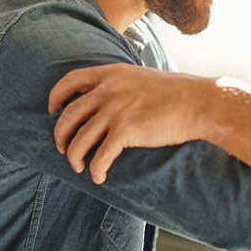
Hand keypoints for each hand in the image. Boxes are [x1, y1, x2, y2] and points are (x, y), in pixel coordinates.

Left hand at [49, 64, 213, 183]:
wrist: (198, 102)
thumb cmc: (175, 93)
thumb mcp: (140, 78)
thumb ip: (120, 84)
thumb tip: (105, 97)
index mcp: (111, 74)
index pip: (70, 81)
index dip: (56, 97)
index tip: (52, 110)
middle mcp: (108, 90)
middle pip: (69, 114)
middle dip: (60, 134)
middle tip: (62, 147)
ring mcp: (115, 110)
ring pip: (79, 138)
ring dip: (74, 155)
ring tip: (78, 165)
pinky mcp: (125, 131)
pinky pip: (100, 155)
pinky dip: (96, 169)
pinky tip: (99, 176)